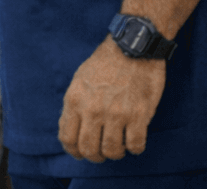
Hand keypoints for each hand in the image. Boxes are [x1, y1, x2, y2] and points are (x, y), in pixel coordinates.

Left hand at [58, 37, 164, 160]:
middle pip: (88, 149)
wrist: (132, 48)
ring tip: (119, 147)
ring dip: (115, 153)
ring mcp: (116, 113)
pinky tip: (134, 141)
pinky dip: (135, 148)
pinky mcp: (139, 115)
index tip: (80, 153)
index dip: (73, 151)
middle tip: (101, 153)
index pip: (67, 138)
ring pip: (112, 151)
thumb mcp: (79, 81)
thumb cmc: (105, 64)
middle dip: (94, 156)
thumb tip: (73, 129)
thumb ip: (75, 105)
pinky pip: (135, 145)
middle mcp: (93, 110)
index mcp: (74, 100)